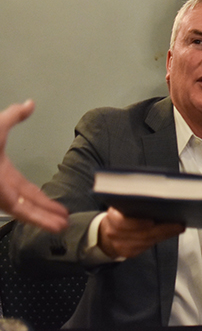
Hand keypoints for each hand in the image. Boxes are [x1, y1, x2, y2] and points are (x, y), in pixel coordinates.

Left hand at [0, 100, 67, 232]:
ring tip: (64, 227)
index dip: (44, 199)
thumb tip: (30, 103)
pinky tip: (52, 225)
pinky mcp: (2, 201)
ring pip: (29, 212)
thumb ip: (14, 117)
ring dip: (46, 220)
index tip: (58, 207)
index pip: (29, 190)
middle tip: (66, 220)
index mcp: (4, 174)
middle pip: (31, 204)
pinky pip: (23, 214)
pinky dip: (39, 220)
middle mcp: (4, 189)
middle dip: (48, 212)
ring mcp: (1, 196)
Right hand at [98, 207, 184, 258]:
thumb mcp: (122, 204)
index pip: (123, 222)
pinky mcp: (129, 253)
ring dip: (164, 235)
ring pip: (146, 242)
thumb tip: (157, 196)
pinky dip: (159, 239)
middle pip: (141, 234)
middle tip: (178, 225)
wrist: (107, 232)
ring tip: (177, 228)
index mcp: (112, 217)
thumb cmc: (120, 214)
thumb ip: (134, 202)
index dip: (137, 223)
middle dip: (163, 229)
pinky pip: (147, 247)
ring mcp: (121, 245)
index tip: (152, 222)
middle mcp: (114, 232)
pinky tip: (169, 234)